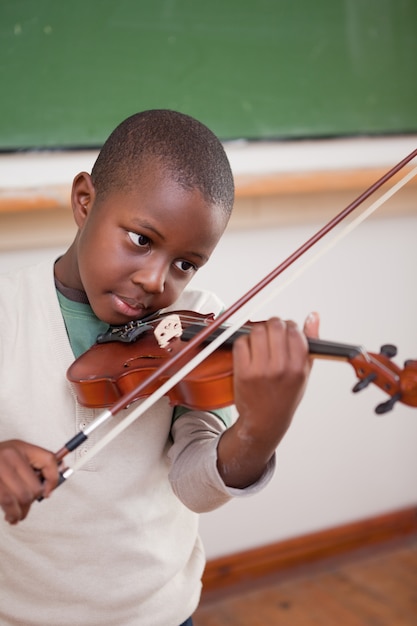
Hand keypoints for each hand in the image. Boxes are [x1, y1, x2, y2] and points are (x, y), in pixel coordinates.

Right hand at [0, 440, 59, 524]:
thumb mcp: (15, 454)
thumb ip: (34, 465)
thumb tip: (54, 480)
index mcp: (20, 448)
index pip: (48, 460)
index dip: (53, 479)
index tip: (48, 492)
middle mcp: (10, 456)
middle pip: (34, 486)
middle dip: (32, 500)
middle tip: (26, 505)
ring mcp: (0, 469)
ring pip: (21, 497)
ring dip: (21, 512)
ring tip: (17, 516)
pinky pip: (6, 502)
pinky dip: (12, 513)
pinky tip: (10, 516)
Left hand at [217, 312, 319, 487]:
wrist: (265, 421)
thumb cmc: (286, 394)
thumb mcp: (304, 371)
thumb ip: (310, 342)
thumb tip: (313, 316)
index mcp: (298, 367)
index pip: (294, 330)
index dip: (289, 326)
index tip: (286, 331)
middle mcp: (280, 368)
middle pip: (274, 325)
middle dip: (273, 325)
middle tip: (272, 334)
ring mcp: (260, 370)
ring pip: (257, 331)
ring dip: (258, 332)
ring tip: (261, 343)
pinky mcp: (242, 372)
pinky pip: (241, 343)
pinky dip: (244, 342)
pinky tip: (249, 351)